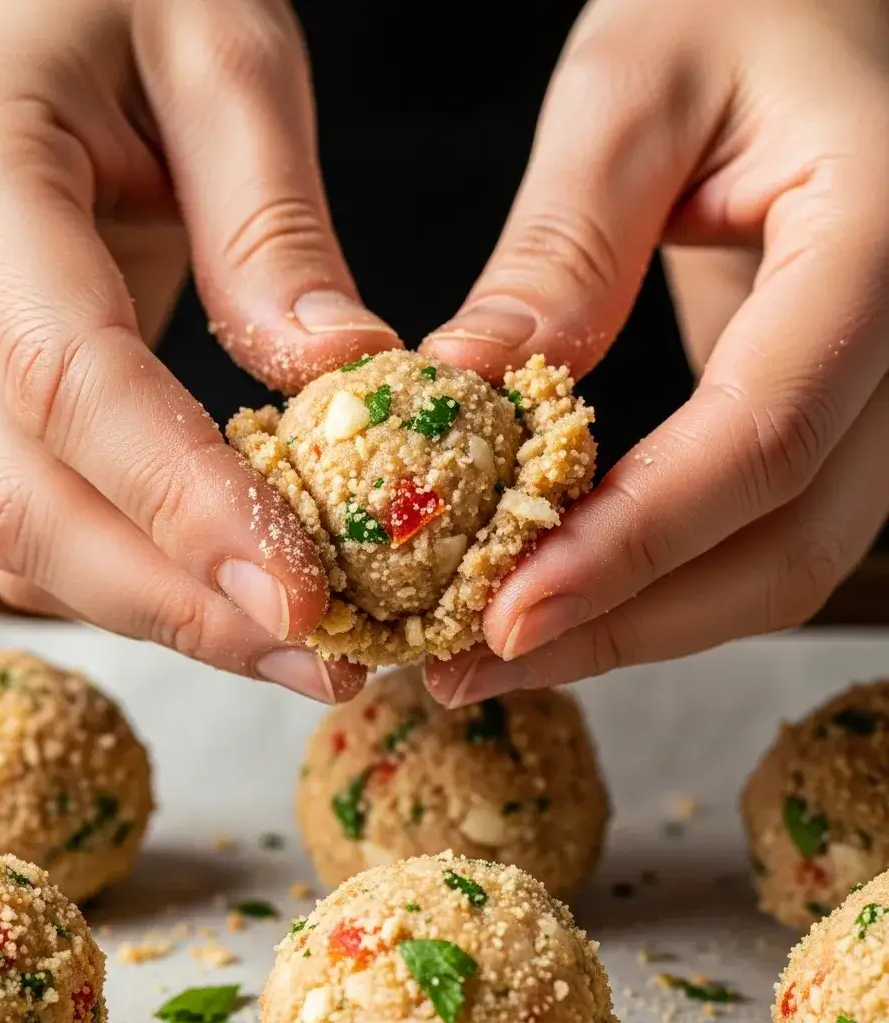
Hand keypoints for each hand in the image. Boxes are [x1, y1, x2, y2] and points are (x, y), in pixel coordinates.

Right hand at [0, 0, 399, 699]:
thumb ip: (271, 226)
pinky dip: (135, 577)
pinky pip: (34, 520)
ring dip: (165, 613)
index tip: (306, 598)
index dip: (187, 507)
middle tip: (329, 660)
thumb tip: (337, 381)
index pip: (71, 383)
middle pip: (27, 502)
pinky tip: (233, 595)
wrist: (24, 5)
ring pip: (21, 537)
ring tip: (304, 651)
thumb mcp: (223, 60)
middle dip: (182, 605)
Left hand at [423, 0, 888, 705]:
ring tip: (500, 650)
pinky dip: (663, 572)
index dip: (631, 545)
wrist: (823, 4)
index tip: (506, 612)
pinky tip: (565, 584)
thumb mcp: (631, 95)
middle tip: (476, 664)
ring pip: (783, 556)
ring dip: (640, 620)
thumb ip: (562, 253)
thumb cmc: (741, 3)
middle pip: (786, 541)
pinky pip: (764, 521)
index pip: (761, 439)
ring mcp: (884, 385)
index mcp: (881, 239)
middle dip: (625, 622)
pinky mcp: (834, 402)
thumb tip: (467, 399)